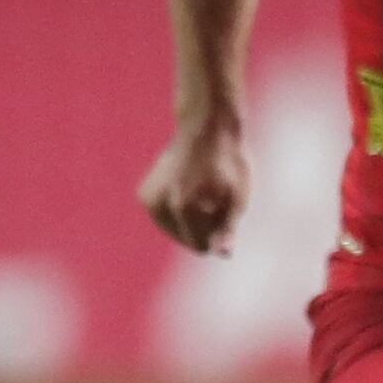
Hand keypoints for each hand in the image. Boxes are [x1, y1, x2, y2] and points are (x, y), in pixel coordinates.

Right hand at [139, 117, 249, 254]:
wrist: (205, 128)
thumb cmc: (228, 163)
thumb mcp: (238, 196)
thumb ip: (228, 229)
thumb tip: (222, 254)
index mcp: (182, 207)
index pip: (201, 245)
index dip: (217, 235)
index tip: (225, 209)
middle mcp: (159, 205)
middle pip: (188, 239)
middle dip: (205, 227)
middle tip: (214, 195)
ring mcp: (148, 201)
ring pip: (175, 231)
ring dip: (192, 220)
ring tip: (202, 191)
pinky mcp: (143, 197)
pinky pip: (166, 220)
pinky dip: (179, 211)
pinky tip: (189, 190)